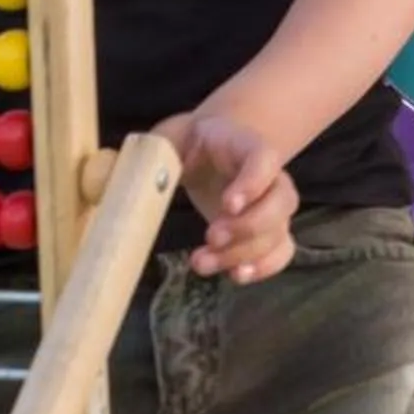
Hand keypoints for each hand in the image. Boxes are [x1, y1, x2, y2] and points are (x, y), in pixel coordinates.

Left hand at [151, 108, 299, 283]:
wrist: (208, 150)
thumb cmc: (190, 144)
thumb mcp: (172, 138)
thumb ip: (158, 152)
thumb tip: (130, 175)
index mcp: (248, 146)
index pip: (265, 159)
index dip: (252, 183)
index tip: (228, 205)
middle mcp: (272, 177)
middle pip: (281, 201)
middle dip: (247, 227)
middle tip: (211, 237)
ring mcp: (274, 207)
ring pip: (278, 232)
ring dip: (242, 254)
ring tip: (201, 263)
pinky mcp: (268, 231)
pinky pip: (282, 251)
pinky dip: (264, 267)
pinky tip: (235, 275)